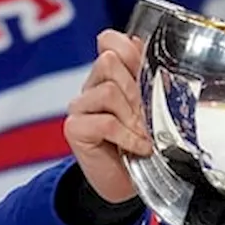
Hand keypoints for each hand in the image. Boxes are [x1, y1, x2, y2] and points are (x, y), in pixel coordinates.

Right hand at [63, 30, 151, 203]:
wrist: (126, 183)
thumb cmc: (140, 144)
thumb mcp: (150, 108)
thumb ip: (145, 77)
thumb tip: (140, 43)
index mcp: (110, 75)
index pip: (110, 41)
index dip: (128, 50)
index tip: (146, 71)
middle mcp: (91, 86)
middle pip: (110, 62)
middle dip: (135, 89)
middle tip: (148, 114)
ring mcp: (80, 106)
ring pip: (108, 91)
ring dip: (133, 116)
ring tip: (144, 134)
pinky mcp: (75, 128)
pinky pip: (106, 122)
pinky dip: (128, 136)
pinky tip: (139, 147)